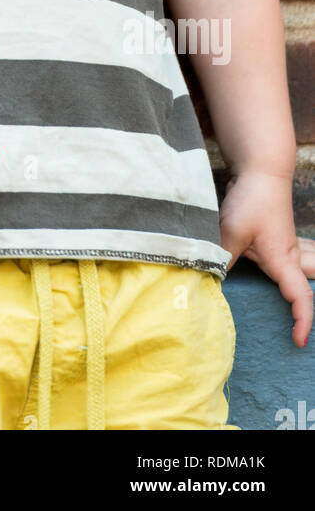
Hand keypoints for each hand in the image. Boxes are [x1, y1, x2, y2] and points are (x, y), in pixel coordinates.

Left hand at [220, 169, 313, 347]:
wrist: (261, 170)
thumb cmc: (252, 199)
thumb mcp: (231, 231)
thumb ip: (220, 256)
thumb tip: (206, 281)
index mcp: (283, 260)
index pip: (301, 297)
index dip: (302, 320)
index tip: (297, 341)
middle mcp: (289, 256)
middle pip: (309, 287)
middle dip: (307, 309)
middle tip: (300, 331)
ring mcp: (286, 246)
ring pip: (305, 274)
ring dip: (303, 290)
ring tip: (296, 311)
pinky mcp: (276, 238)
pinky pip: (290, 263)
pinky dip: (292, 274)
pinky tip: (279, 277)